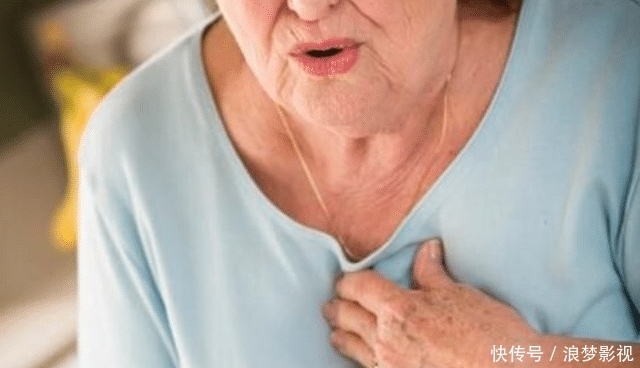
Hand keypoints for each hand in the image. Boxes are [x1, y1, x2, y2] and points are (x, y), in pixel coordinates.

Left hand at [323, 239, 537, 367]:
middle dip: (337, 308)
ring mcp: (390, 366)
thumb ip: (431, 272)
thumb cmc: (488, 332)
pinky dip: (359, 359)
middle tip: (331, 305)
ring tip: (336, 332)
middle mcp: (386, 339)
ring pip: (351, 347)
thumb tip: (426, 248)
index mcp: (399, 309)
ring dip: (341, 335)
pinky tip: (361, 357)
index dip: (347, 281)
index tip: (344, 280)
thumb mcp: (459, 293)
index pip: (359, 287)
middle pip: (346, 316)